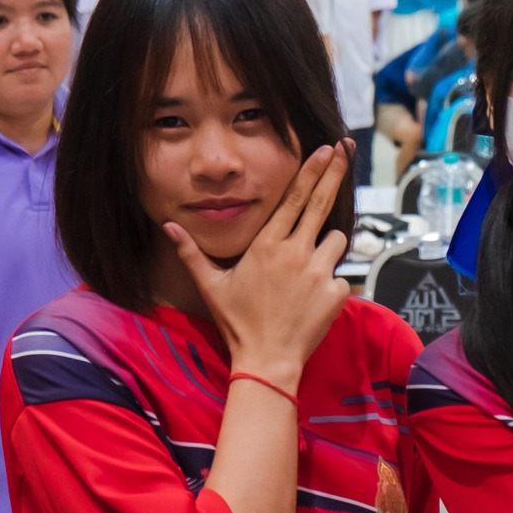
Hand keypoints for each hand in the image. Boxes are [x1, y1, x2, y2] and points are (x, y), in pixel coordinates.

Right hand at [162, 141, 352, 387]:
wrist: (267, 362)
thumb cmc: (237, 323)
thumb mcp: (210, 285)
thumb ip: (190, 252)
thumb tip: (168, 225)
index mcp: (267, 246)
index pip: (294, 199)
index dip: (311, 171)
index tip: (325, 150)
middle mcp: (295, 252)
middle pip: (321, 203)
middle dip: (334, 173)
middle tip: (345, 150)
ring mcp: (318, 272)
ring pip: (336, 240)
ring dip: (327, 246)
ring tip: (306, 270)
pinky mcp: (336, 292)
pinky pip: (341, 276)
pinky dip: (331, 282)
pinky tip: (313, 300)